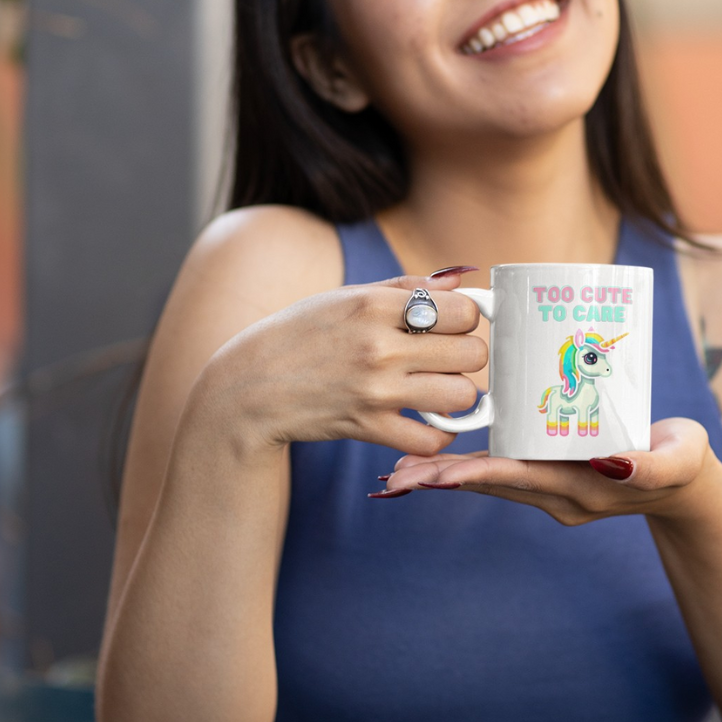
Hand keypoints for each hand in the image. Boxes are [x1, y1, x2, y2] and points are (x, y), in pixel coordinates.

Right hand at [204, 270, 487, 456]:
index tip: (453, 325)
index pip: (463, 311)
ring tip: (439, 389)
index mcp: (375, 305)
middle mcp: (379, 346)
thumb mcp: (348, 296)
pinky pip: (430, 439)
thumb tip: (461, 282)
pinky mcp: (368, 426)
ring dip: (457, 395)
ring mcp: (375, 390)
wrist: (249, 386)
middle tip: (448, 358)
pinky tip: (426, 422)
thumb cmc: (302, 334)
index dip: (467, 319)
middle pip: (472, 353)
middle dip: (468, 356)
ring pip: (461, 396)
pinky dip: (436, 435)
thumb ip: (407, 287)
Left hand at [375, 417, 721, 524]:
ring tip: (396, 475)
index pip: (519, 477)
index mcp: (582, 488)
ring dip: (445, 478)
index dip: (477, 472)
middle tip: (393, 478)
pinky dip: (467, 470)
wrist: (686, 486)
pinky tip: (435, 466)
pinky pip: (501, 475)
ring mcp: (553, 492)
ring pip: (490, 482)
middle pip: (492, 484)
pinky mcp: (550, 480)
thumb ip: (651, 464)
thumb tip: (615, 461)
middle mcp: (559, 495)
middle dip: (444, 480)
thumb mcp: (679, 459)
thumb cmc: (683, 462)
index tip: (436, 474)